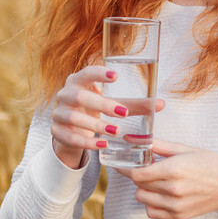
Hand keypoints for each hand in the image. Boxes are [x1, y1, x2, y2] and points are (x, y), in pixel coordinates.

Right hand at [50, 65, 165, 168]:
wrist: (71, 130)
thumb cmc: (93, 110)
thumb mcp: (112, 105)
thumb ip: (134, 105)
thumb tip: (161, 104)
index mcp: (78, 81)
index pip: (86, 72)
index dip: (99, 73)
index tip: (116, 76)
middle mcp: (65, 94)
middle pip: (80, 96)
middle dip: (102, 104)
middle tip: (122, 113)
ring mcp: (58, 113)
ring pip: (73, 117)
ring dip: (95, 125)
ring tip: (114, 132)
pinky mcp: (56, 131)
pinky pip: (69, 137)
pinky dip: (86, 142)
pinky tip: (101, 145)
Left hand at [114, 140, 217, 218]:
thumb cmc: (210, 163)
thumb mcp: (184, 148)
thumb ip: (156, 145)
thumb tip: (133, 139)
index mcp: (174, 170)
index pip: (137, 173)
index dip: (127, 168)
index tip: (123, 163)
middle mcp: (173, 190)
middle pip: (138, 185)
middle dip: (139, 175)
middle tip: (148, 168)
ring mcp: (175, 206)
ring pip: (142, 199)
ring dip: (144, 189)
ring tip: (157, 181)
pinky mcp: (178, 216)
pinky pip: (151, 212)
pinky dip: (151, 203)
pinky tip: (161, 194)